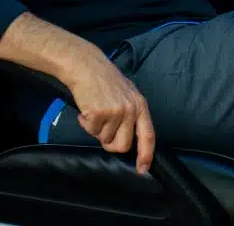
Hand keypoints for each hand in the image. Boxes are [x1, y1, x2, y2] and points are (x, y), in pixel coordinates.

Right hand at [64, 48, 156, 174]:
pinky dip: (86, 124)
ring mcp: (115, 112)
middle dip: (111, 143)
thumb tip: (129, 140)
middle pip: (123, 145)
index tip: (143, 168)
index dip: (146, 154)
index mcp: (140, 105)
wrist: (85, 65)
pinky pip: (91, 131)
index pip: (148, 135)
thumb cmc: (104, 80)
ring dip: (96, 129)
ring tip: (94, 111)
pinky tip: (86, 109)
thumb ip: (131, 115)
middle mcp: (130, 110)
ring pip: (104, 139)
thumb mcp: (126, 94)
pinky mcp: (99, 113)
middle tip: (102, 130)